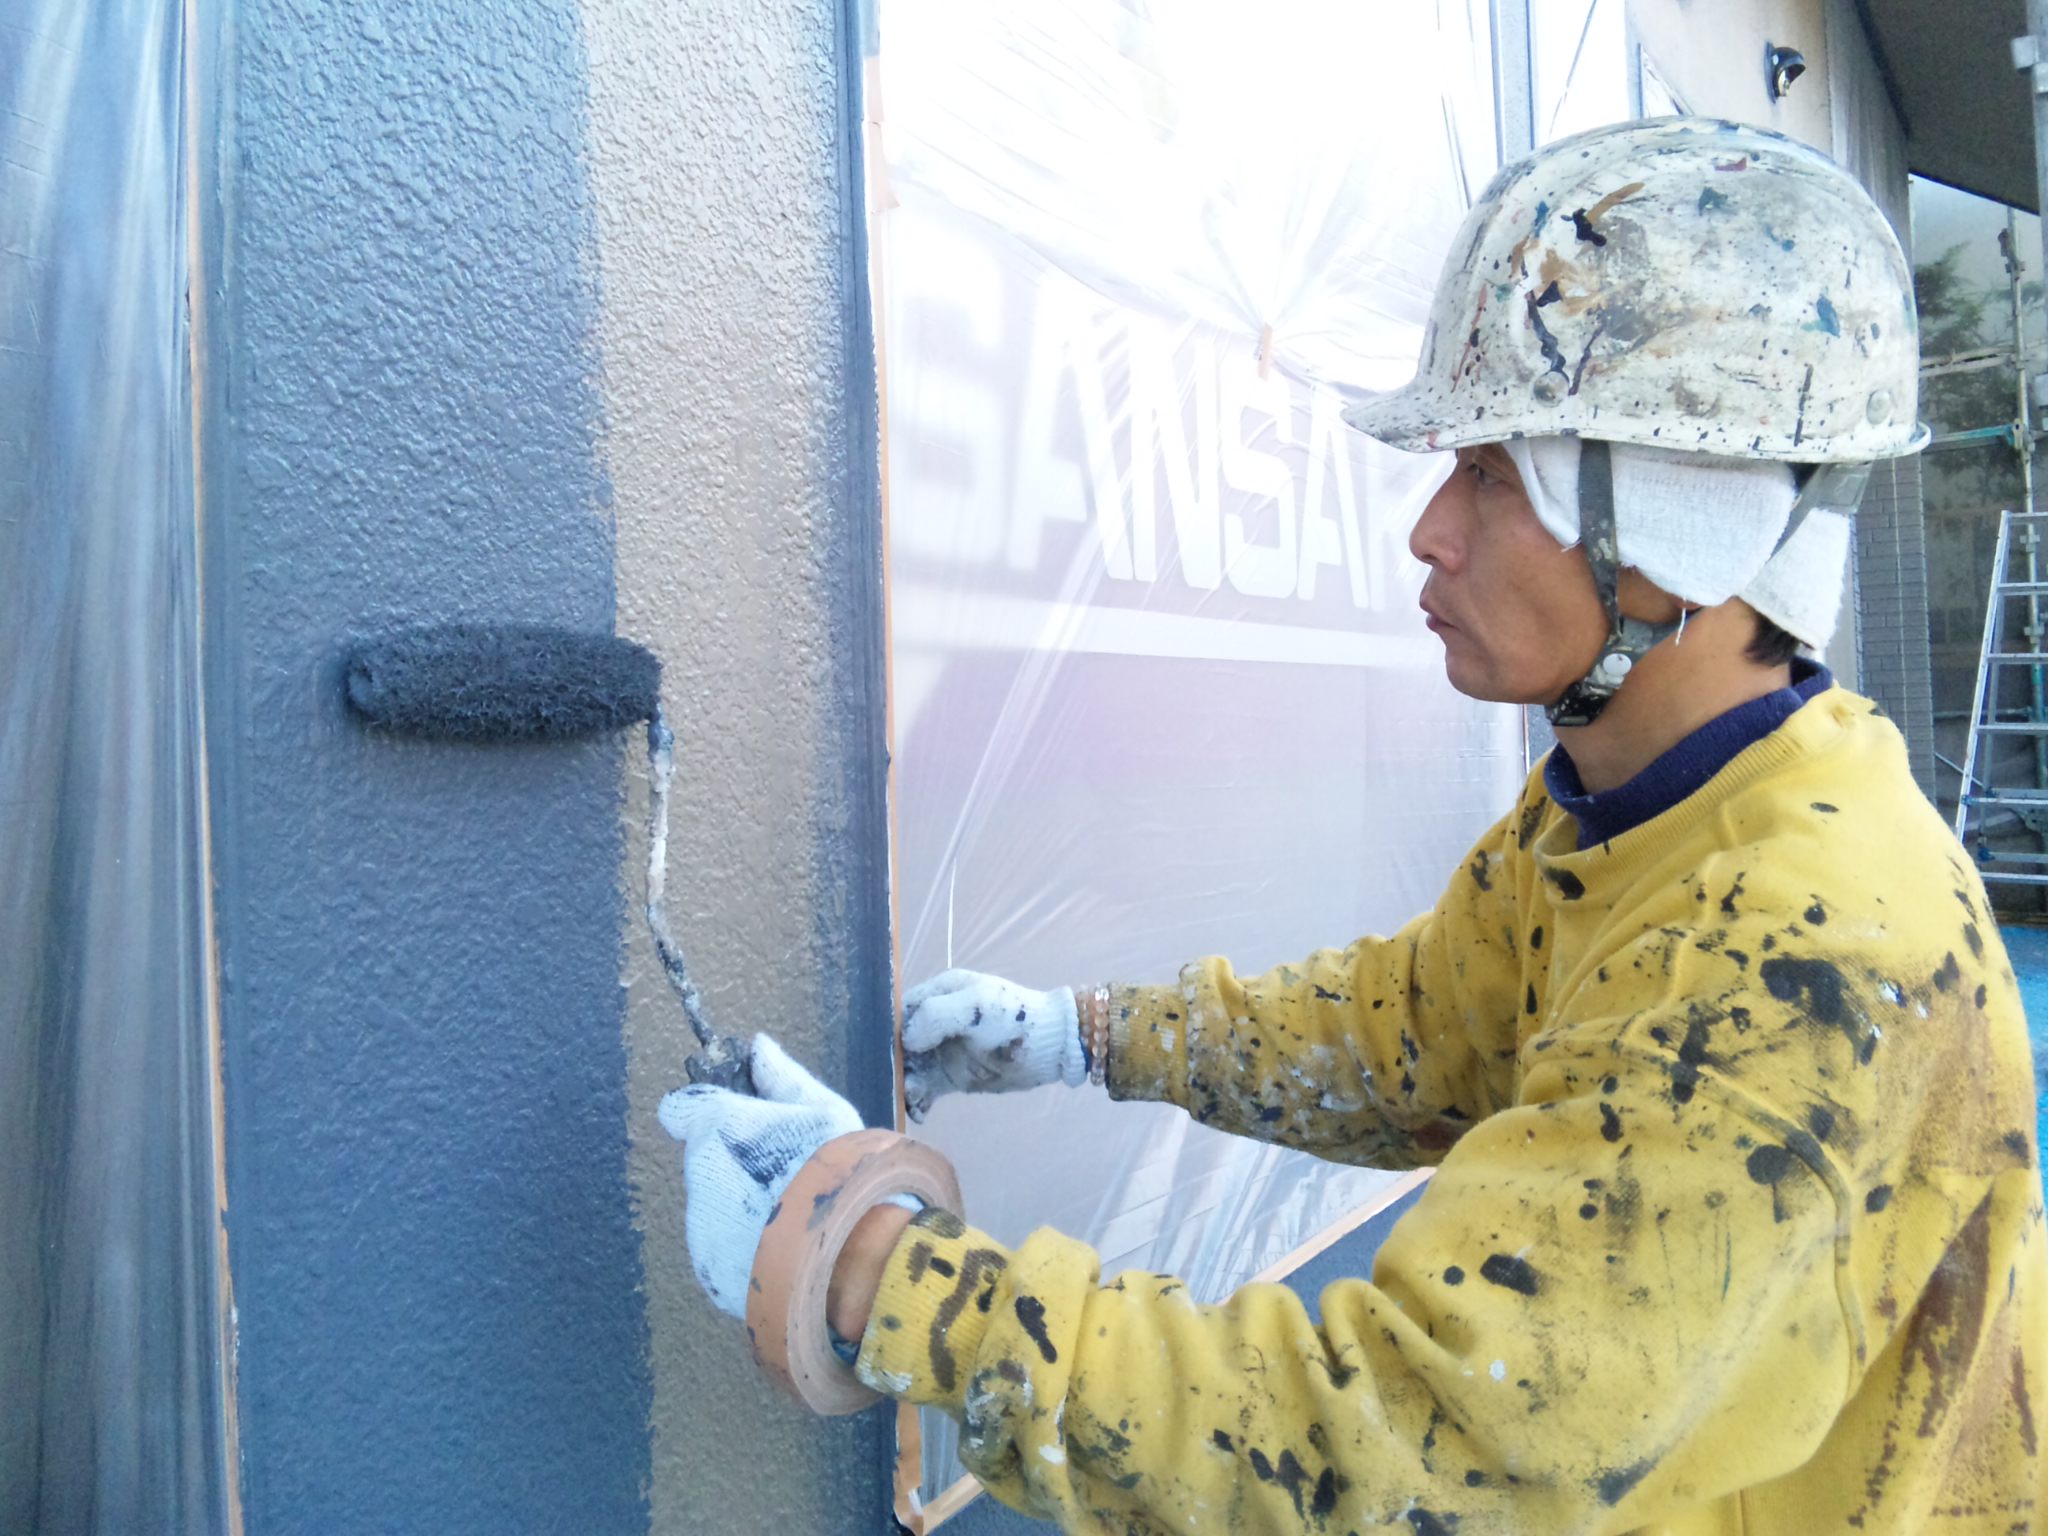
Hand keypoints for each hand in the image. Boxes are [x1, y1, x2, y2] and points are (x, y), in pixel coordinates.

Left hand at [658, 1034, 860, 1318]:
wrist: (848, 1253)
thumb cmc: (839, 1169)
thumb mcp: (823, 1109)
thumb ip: (781, 1077)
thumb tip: (757, 1045)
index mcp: (717, 1130)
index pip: (681, 1110)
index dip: (708, 1113)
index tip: (739, 1122)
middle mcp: (697, 1179)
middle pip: (708, 1162)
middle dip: (737, 1162)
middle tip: (787, 1172)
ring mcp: (701, 1232)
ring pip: (715, 1208)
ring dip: (742, 1206)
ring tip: (793, 1214)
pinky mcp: (710, 1274)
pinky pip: (723, 1251)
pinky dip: (746, 1247)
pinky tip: (785, 1247)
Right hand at [901, 969, 1083, 1120]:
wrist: (1050, 1048)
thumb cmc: (1015, 1019)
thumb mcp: (977, 1007)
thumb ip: (938, 1015)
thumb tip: (906, 1039)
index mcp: (938, 993)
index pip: (900, 1010)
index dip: (888, 1029)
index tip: (881, 1051)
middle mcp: (934, 1021)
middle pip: (900, 1042)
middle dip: (893, 1062)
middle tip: (896, 1081)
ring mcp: (942, 1050)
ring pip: (909, 1068)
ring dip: (903, 1083)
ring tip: (912, 1096)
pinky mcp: (951, 1077)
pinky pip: (925, 1088)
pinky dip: (917, 1099)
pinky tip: (919, 1110)